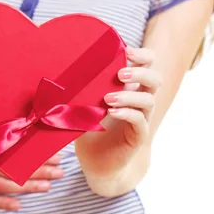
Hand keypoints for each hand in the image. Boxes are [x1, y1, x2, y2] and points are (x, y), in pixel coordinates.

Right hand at [0, 128, 64, 210]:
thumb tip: (7, 102)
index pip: (13, 150)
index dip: (34, 153)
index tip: (53, 152)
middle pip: (12, 170)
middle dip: (38, 172)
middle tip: (60, 172)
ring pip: (1, 185)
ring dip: (25, 187)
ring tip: (47, 186)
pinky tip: (17, 205)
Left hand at [74, 47, 161, 180]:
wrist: (95, 162)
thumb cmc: (89, 128)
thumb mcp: (82, 103)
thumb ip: (79, 87)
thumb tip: (57, 68)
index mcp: (129, 88)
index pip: (148, 64)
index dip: (142, 55)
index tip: (125, 50)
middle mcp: (139, 101)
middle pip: (156, 79)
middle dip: (140, 72)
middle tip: (120, 74)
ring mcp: (141, 119)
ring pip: (149, 100)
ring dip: (129, 95)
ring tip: (108, 98)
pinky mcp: (137, 136)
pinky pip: (140, 121)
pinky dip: (127, 114)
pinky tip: (112, 112)